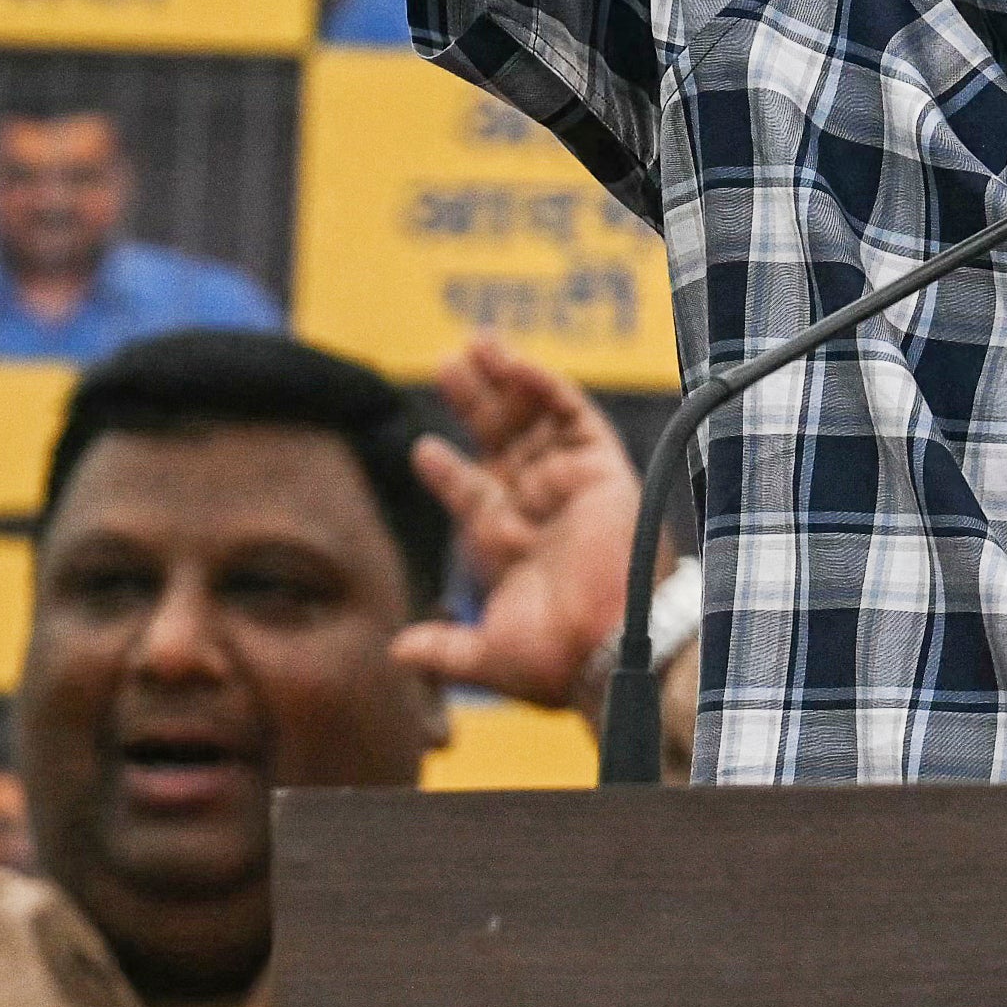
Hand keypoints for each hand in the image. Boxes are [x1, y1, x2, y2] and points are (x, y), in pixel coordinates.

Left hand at [398, 338, 637, 705]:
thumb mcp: (487, 657)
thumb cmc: (554, 662)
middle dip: (473, 405)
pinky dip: (542, 385)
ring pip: (532, 420)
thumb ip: (444, 650)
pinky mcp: (600, 469)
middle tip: (445, 366)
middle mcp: (538, 510)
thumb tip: (398, 652)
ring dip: (503, 382)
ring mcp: (569, 486)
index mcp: (509, 548)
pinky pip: (571, 415)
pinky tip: (512, 362)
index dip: (446, 472)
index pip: (474, 495)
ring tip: (473, 344)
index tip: (420, 450)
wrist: (608, 652)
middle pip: (500, 443)